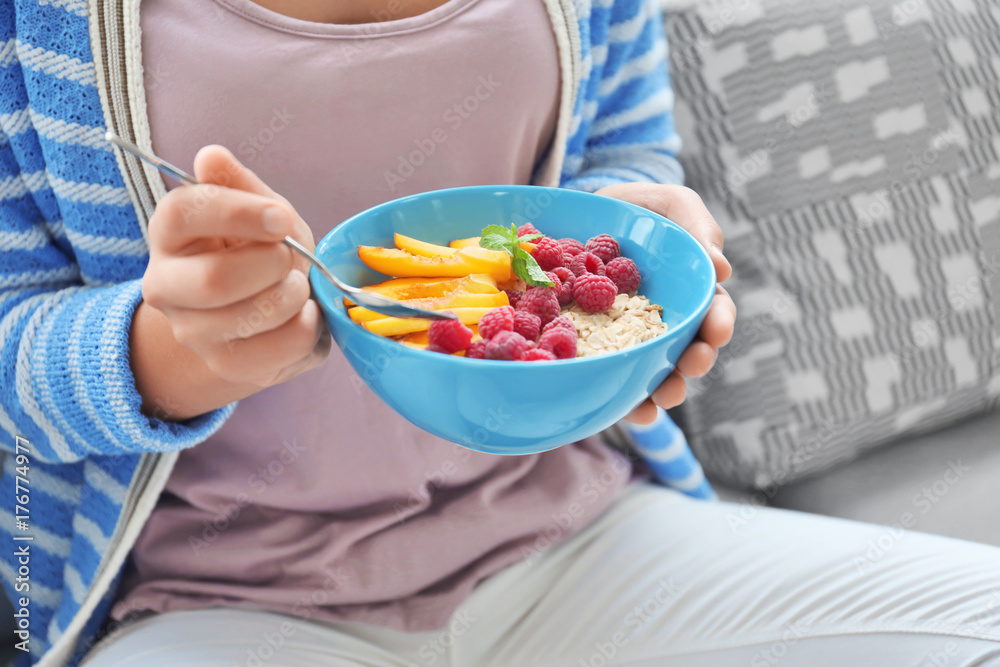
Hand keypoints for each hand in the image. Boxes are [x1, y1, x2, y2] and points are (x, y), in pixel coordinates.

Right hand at [140, 145, 330, 392]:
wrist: (260, 312)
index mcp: (169, 234)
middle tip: (291, 259)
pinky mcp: (226, 365)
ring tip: (297, 286)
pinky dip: (306, 327)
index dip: (238, 212)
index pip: (183, 214)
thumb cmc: (259, 250)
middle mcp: (166, 286)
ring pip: (248, 318)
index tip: (281, 217)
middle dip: (271, 265)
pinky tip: (304, 315)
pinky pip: (277, 349)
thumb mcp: (257, 210)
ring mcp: (193, 332)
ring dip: (291, 296)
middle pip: (215, 280)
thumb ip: (238, 184)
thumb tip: (211, 156)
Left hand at [594, 183, 735, 424]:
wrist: (576, 218)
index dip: (720, 324)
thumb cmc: (634, 210)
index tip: (717, 330)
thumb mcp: (669, 204)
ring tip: (664, 395)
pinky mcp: (599, 351)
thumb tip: (722, 270)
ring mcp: (633, 341)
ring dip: (667, 389)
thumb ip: (696, 225)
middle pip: (690, 350)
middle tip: (692, 363)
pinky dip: (625, 400)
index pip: (714, 313)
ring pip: (657, 373)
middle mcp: (666, 323)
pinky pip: (616, 380)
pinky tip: (628, 407)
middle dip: (696, 362)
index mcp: (690, 292)